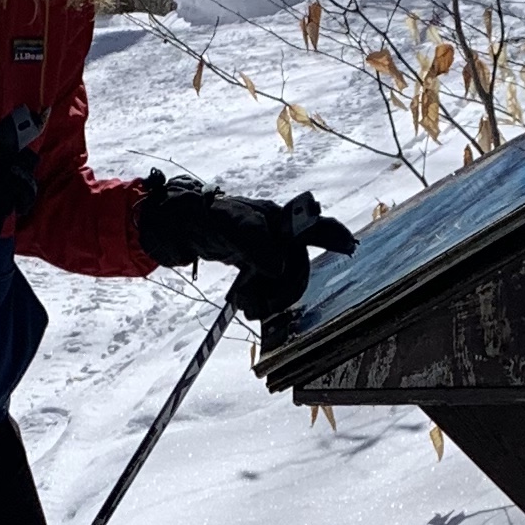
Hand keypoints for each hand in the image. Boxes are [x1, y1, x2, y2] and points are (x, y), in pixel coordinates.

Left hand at [136, 173, 356, 322]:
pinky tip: (245, 305)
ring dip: (272, 299)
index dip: (335, 237)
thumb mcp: (229, 225)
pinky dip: (261, 299)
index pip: (315, 226)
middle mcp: (277, 234)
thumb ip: (255, 242)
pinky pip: (269, 286)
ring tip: (249, 308)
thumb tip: (277, 267)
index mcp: (278, 218)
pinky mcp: (253, 265)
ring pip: (284, 280)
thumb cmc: (204, 216)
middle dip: (285, 290)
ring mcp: (266, 250)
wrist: (175, 227)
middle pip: (299, 266)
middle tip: (263, 307)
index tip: (349, 248)